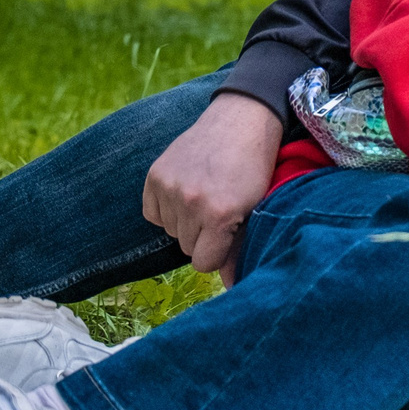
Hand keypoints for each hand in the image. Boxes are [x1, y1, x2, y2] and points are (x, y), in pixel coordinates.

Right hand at [143, 92, 285, 279]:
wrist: (240, 121)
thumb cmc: (255, 169)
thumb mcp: (256, 209)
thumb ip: (240, 248)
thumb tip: (231, 287)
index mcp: (220, 215)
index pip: (203, 264)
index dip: (215, 253)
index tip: (226, 237)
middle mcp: (191, 202)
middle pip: (186, 248)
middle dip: (202, 237)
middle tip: (219, 210)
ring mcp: (170, 187)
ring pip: (169, 231)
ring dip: (184, 222)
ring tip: (205, 196)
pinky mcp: (154, 176)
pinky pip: (152, 214)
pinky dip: (166, 208)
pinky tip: (186, 191)